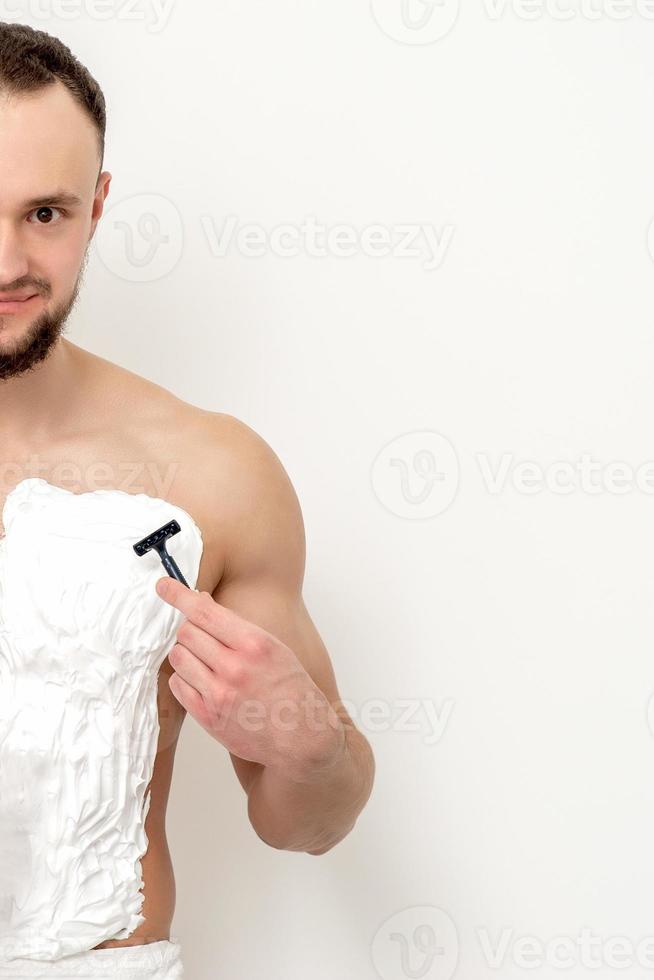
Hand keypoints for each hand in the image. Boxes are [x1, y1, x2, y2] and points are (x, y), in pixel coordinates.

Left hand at [155, 578, 344, 779]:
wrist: (301, 736)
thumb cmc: (291, 689)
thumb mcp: (274, 648)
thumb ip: (238, 629)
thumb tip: (202, 604)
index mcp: (254, 644)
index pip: (205, 611)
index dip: (179, 595)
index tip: (163, 586)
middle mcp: (234, 667)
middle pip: (187, 632)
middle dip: (190, 629)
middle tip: (202, 636)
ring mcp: (219, 693)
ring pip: (178, 657)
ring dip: (186, 654)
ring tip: (203, 660)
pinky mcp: (208, 716)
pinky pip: (178, 686)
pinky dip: (184, 679)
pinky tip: (201, 681)